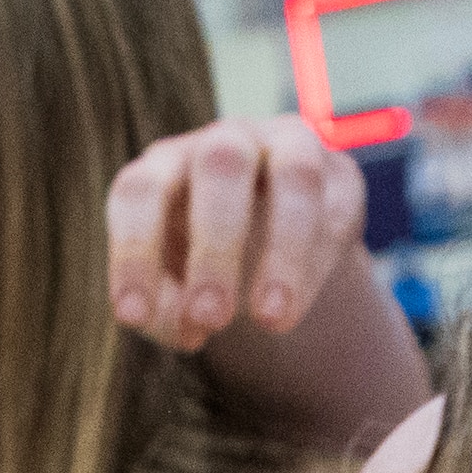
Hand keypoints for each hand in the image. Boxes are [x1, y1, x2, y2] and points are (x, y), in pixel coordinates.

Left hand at [107, 113, 367, 350]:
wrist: (272, 251)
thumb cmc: (199, 268)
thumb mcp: (171, 292)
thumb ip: (166, 312)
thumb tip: (188, 329)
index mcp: (165, 166)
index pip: (140, 191)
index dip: (133, 252)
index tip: (133, 318)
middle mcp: (223, 143)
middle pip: (220, 167)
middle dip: (215, 247)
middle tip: (210, 318)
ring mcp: (286, 148)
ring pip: (295, 176)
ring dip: (286, 252)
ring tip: (270, 321)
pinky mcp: (338, 173)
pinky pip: (335, 208)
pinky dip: (317, 263)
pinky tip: (295, 308)